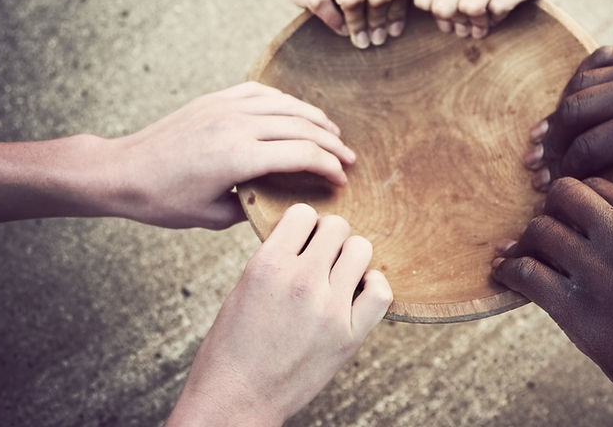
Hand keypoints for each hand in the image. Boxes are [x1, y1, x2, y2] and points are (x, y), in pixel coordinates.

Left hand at [108, 82, 354, 228]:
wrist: (123, 171)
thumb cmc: (164, 200)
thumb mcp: (213, 216)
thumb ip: (252, 206)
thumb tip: (280, 201)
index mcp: (239, 157)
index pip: (302, 155)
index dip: (329, 167)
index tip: (342, 180)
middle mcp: (237, 125)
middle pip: (302, 127)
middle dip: (332, 144)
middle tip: (350, 159)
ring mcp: (226, 107)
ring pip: (286, 105)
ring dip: (315, 119)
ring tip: (333, 134)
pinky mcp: (216, 99)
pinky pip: (263, 93)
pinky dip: (287, 102)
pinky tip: (297, 113)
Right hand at [166, 204, 392, 425]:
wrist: (237, 399)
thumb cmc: (232, 346)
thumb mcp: (244, 288)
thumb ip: (276, 259)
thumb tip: (307, 238)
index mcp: (268, 265)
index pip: (303, 214)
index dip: (303, 225)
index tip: (301, 240)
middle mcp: (301, 281)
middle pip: (337, 227)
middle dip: (329, 238)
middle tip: (320, 258)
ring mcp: (329, 308)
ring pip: (361, 250)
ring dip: (351, 258)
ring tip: (338, 275)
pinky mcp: (349, 336)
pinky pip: (381, 292)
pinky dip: (373, 285)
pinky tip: (358, 291)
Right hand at [262, 0, 411, 48]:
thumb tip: (394, 26)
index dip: (398, 13)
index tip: (393, 31)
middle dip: (379, 22)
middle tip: (377, 39)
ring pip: (353, 0)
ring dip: (359, 26)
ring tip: (360, 39)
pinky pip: (322, 3)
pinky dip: (334, 20)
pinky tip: (340, 27)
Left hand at [414, 0, 556, 38]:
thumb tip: (445, 26)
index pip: (423, 0)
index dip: (437, 15)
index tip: (452, 11)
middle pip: (445, 7)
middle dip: (457, 21)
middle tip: (469, 19)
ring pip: (470, 8)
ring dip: (477, 22)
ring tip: (485, 17)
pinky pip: (497, 8)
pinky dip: (498, 17)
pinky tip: (502, 10)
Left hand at [491, 177, 612, 423]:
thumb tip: (592, 228)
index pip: (593, 185)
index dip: (573, 199)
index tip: (564, 215)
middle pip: (562, 197)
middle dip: (548, 211)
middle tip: (542, 233)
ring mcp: (596, 271)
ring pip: (539, 230)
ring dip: (525, 243)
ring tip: (520, 256)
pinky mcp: (575, 308)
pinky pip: (526, 273)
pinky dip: (509, 271)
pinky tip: (505, 275)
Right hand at [524, 46, 612, 190]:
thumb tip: (588, 172)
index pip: (591, 145)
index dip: (567, 167)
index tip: (555, 182)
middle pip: (575, 109)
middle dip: (553, 139)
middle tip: (541, 161)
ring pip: (581, 82)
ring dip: (561, 110)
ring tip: (552, 135)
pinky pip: (601, 58)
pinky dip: (580, 80)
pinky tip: (574, 100)